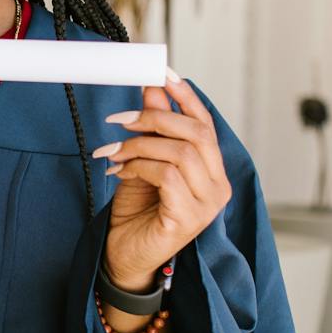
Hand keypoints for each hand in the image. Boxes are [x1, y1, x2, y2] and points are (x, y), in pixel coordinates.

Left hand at [94, 71, 231, 290]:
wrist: (123, 257)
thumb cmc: (137, 212)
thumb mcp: (143, 161)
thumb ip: (154, 128)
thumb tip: (153, 88)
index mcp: (212, 171)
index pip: (206, 125)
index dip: (185, 97)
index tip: (162, 75)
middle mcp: (218, 187)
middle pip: (196, 134)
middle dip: (155, 119)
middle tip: (121, 121)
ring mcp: (207, 206)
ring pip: (180, 153)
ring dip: (140, 145)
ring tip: (113, 153)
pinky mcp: (188, 220)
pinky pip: (167, 176)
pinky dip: (138, 166)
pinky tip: (119, 173)